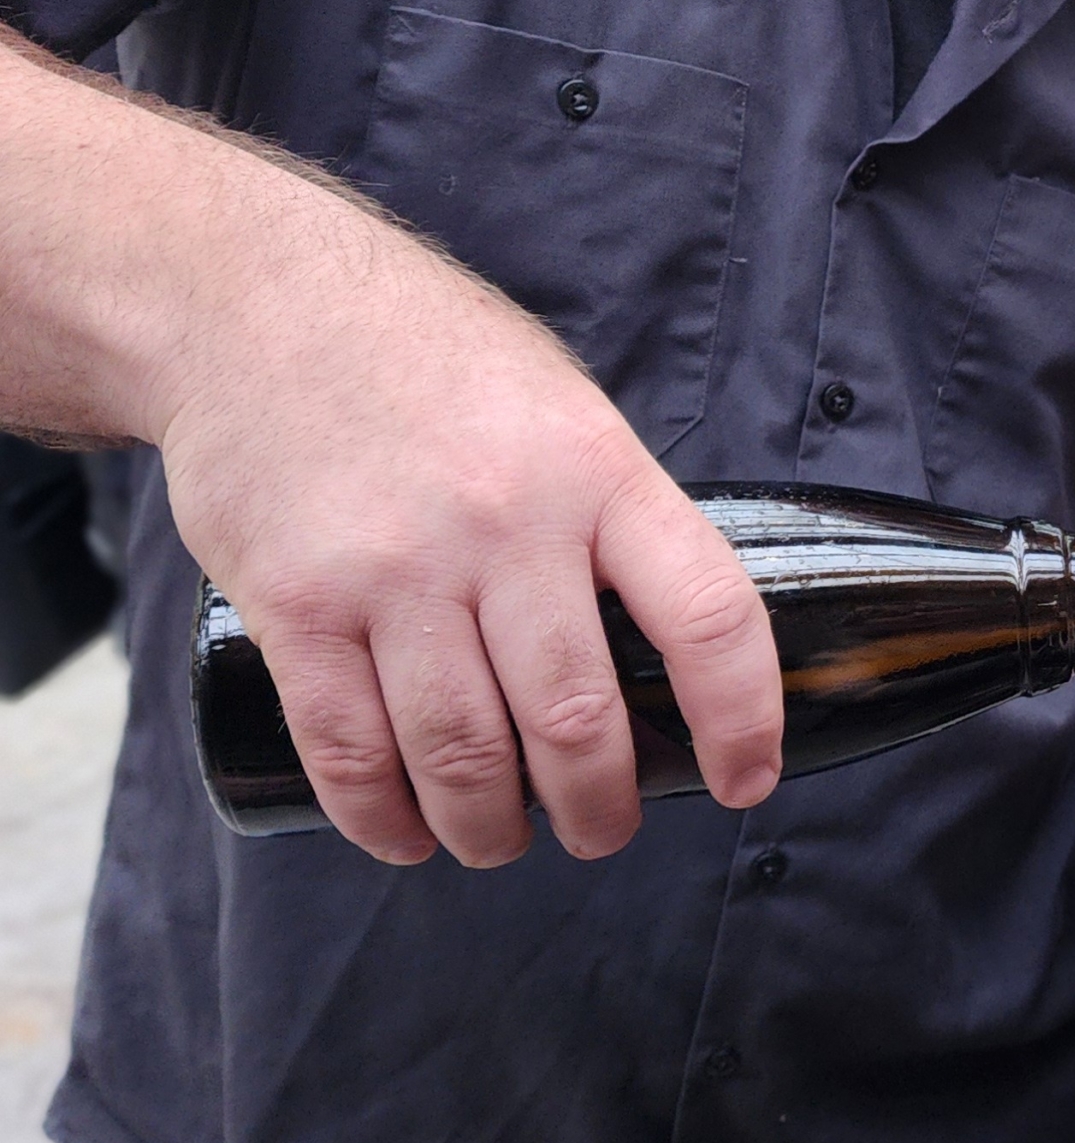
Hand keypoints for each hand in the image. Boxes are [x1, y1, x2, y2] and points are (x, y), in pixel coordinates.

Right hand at [151, 213, 781, 868]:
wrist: (259, 303)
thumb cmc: (433, 361)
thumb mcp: (564, 408)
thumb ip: (615, 513)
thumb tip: (673, 640)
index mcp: (598, 473)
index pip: (708, 615)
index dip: (743, 716)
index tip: (746, 777)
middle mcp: (506, 524)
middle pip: (577, 716)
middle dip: (601, 805)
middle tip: (604, 829)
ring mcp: (396, 569)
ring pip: (464, 753)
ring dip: (491, 827)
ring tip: (502, 839)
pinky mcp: (296, 603)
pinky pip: (349, 748)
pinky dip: (382, 817)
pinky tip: (405, 833)